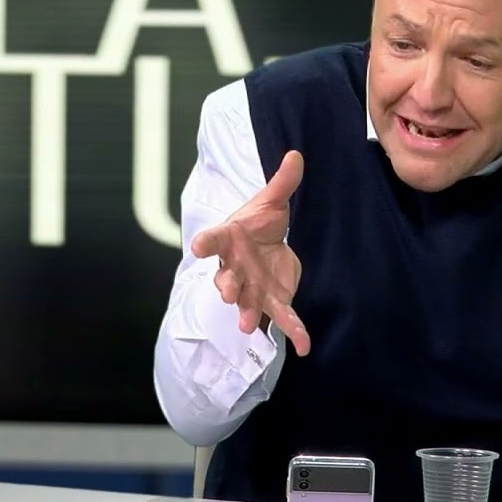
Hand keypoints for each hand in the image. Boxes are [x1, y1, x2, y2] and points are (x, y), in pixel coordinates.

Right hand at [191, 150, 311, 356]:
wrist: (265, 245)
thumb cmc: (259, 223)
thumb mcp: (272, 201)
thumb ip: (283, 182)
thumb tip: (297, 155)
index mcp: (228, 240)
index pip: (213, 240)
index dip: (206, 242)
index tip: (198, 245)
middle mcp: (234, 268)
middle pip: (225, 278)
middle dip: (225, 286)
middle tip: (225, 293)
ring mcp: (250, 288)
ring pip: (246, 302)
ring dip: (245, 313)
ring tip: (246, 325)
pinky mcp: (271, 300)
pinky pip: (281, 317)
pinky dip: (293, 332)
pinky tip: (304, 346)